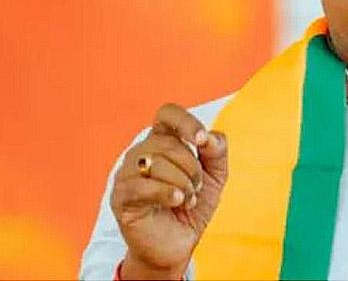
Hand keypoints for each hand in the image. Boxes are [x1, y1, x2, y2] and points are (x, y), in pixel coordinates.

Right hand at [110, 103, 227, 279]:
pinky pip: (142, 185)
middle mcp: (141, 153)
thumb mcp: (215, 175)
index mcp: (162, 141)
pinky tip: (178, 202)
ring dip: (182, 183)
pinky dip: (167, 192)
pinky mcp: (121, 198)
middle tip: (197, 186)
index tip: (202, 141)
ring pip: (154, 163)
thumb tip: (208, 137)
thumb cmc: (192, 205)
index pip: (167, 113)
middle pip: (167, 143)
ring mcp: (127, 174)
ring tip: (187, 199)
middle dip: (191, 167)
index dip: (186, 122)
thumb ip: (217, 151)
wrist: (178, 244)